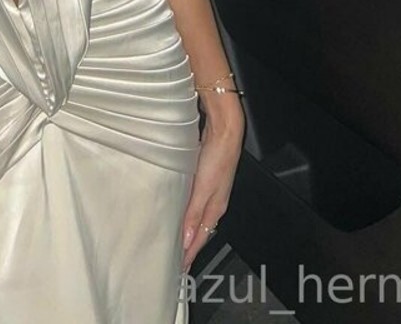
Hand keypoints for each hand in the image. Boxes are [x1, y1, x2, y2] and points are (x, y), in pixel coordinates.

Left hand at [181, 106, 244, 270]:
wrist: (225, 130)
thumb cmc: (218, 157)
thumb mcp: (203, 189)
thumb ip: (193, 214)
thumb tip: (185, 240)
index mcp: (215, 209)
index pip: (199, 239)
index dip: (189, 254)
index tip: (180, 269)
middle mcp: (214, 202)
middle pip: (199, 231)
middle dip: (188, 247)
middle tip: (175, 260)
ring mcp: (210, 191)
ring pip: (196, 218)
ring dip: (186, 230)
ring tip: (175, 240)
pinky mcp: (204, 179)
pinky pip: (194, 203)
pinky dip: (186, 212)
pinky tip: (178, 210)